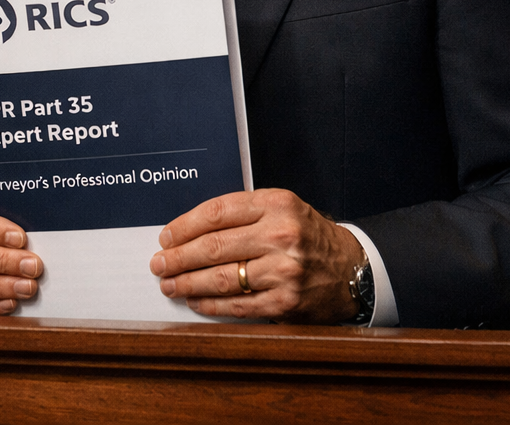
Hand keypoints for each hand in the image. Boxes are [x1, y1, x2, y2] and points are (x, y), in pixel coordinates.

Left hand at [149, 189, 364, 322]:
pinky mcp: (285, 302)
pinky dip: (211, 304)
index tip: (166, 237)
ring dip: (188, 283)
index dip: (184, 226)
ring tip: (170, 284)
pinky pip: (237, 305)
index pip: (217, 212)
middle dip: (178, 258)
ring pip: (222, 278)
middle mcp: (281, 235)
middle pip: (213, 247)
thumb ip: (243, 214)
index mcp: (277, 204)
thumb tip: (188, 231)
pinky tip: (195, 300)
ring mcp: (283, 271)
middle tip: (158, 264)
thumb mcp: (282, 209)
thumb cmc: (307, 235)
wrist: (351, 268)